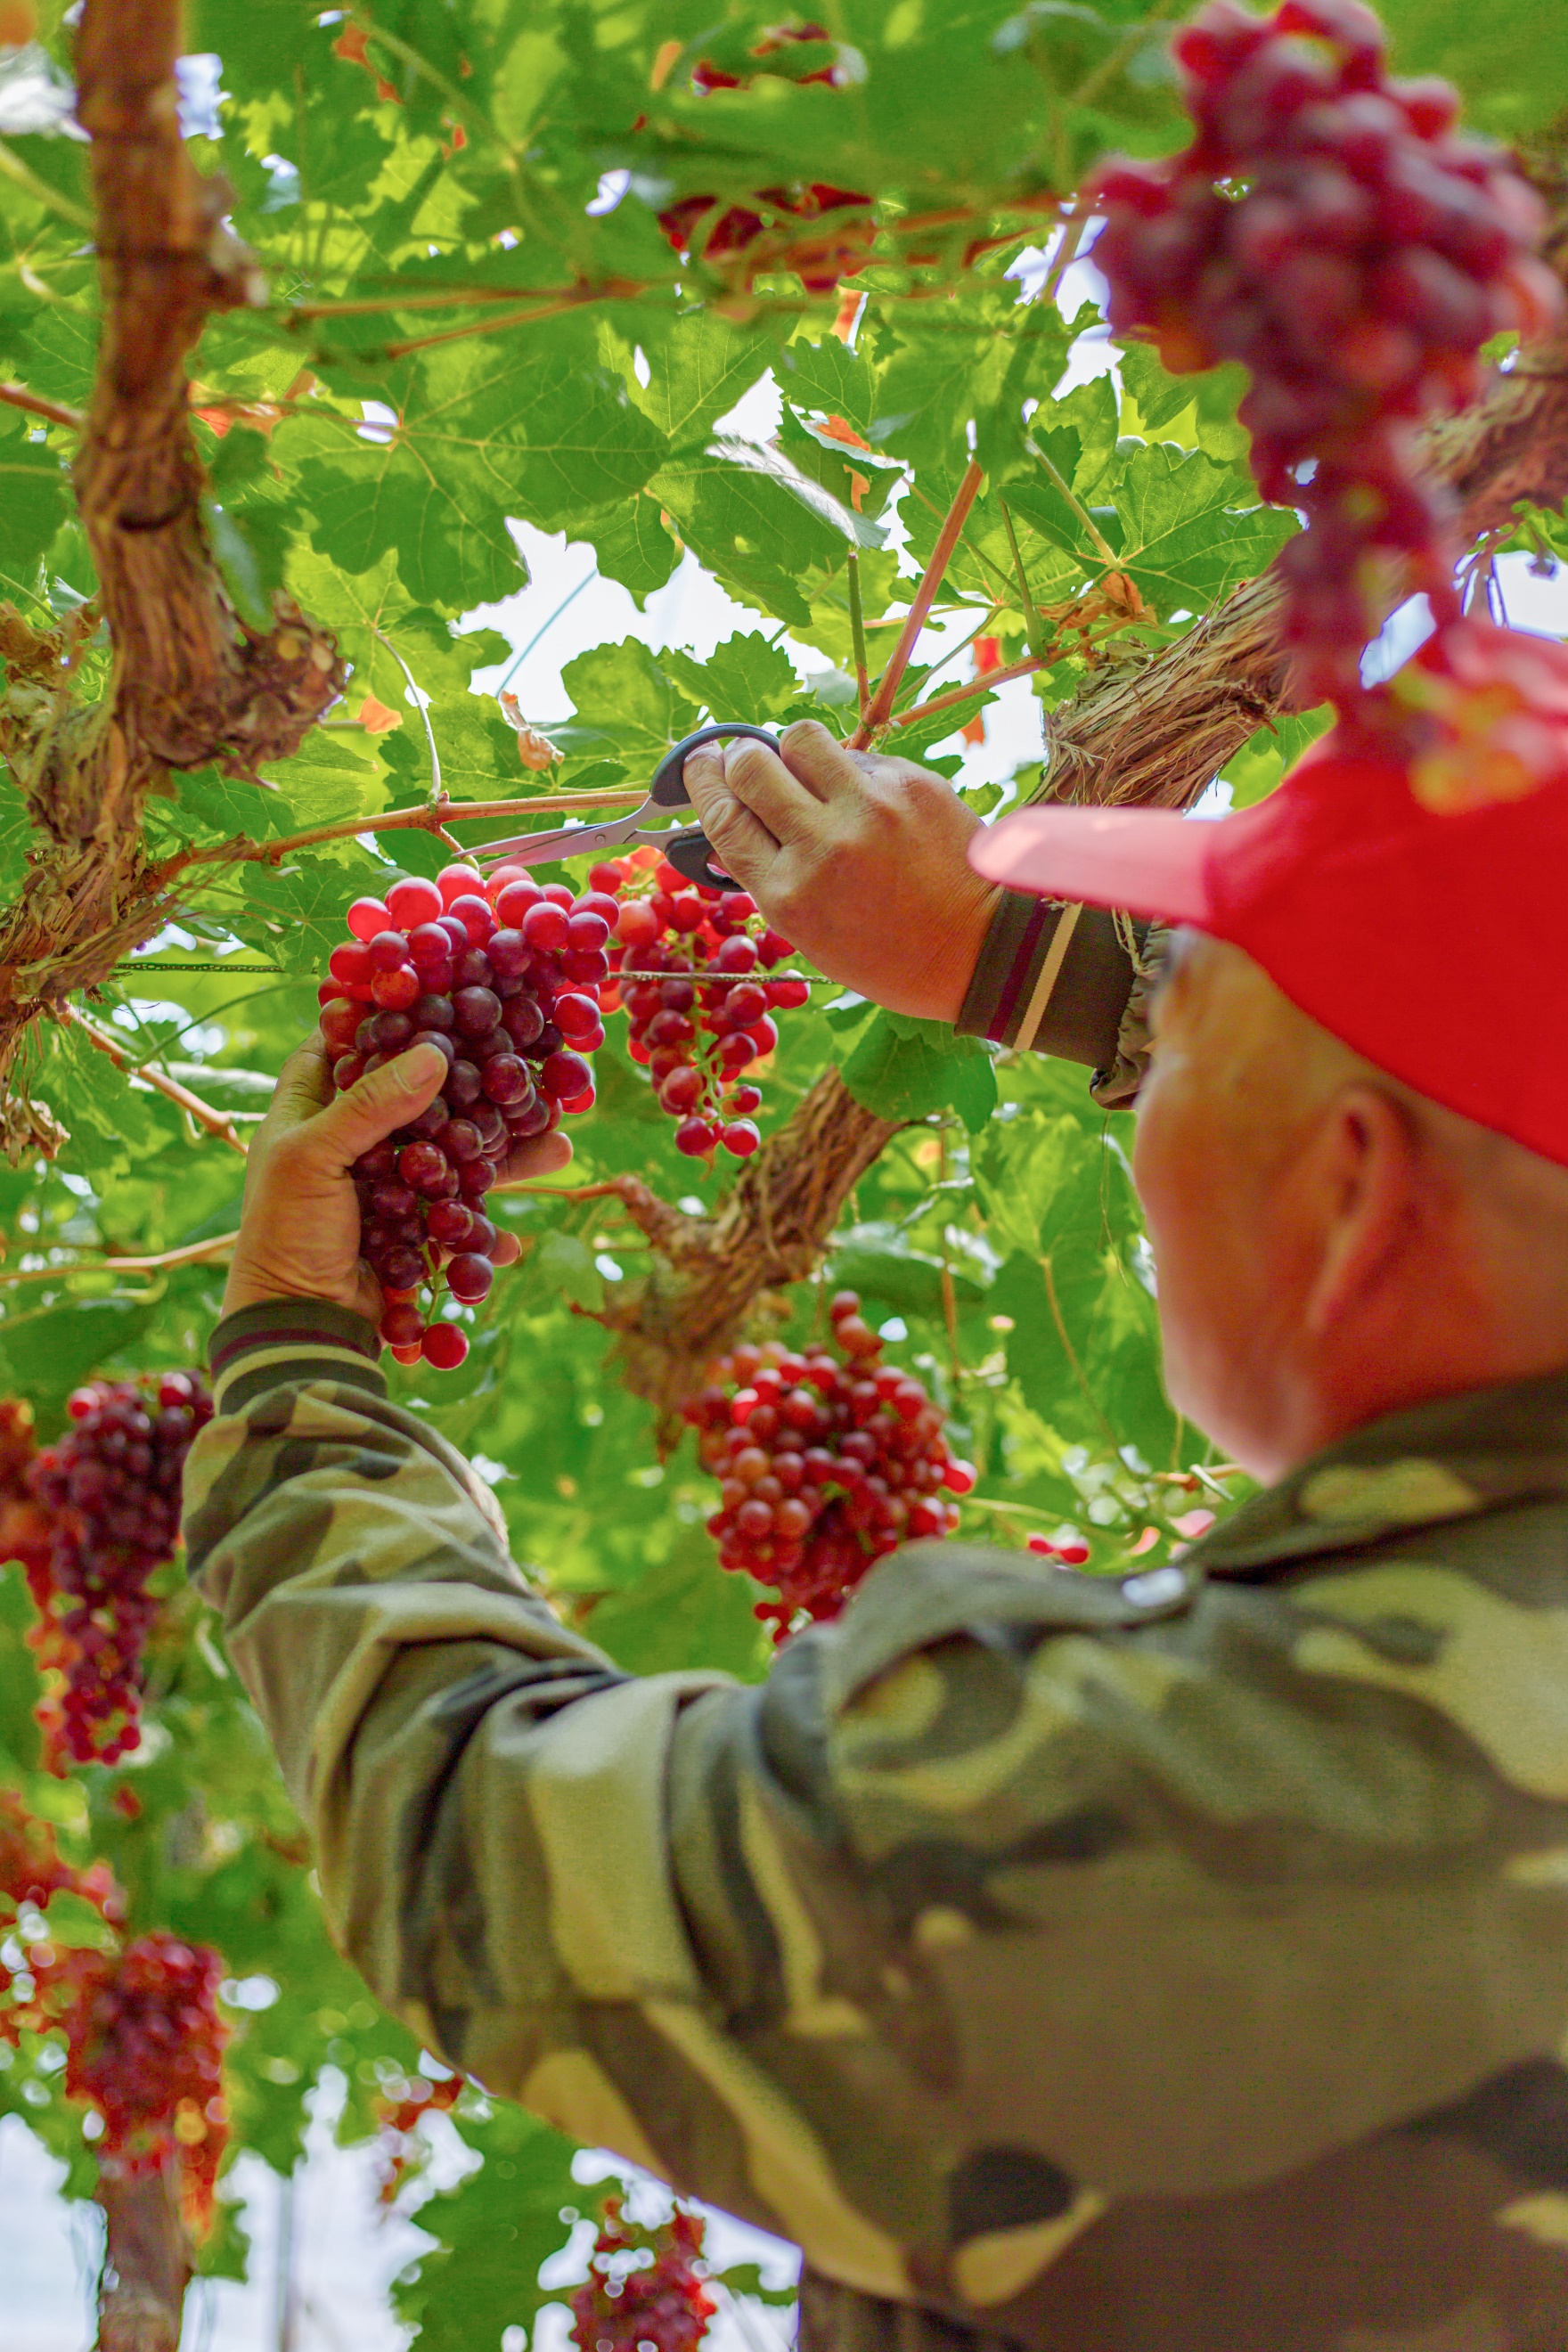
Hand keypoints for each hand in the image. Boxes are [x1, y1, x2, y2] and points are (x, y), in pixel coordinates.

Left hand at [222, 1036, 572, 1321]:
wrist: (297, 1324)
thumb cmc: (284, 1233)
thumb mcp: (313, 1159)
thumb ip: (371, 1106)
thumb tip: (436, 1055)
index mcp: (313, 1105)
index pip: (352, 1041)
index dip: (393, 1016)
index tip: (446, 994)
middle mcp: (354, 1136)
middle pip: (422, 1094)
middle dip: (476, 1082)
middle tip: (527, 1064)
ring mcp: (389, 1181)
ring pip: (456, 1152)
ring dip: (504, 1152)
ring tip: (558, 1142)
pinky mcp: (415, 1226)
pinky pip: (463, 1213)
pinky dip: (489, 1225)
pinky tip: (515, 1238)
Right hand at [681, 720, 998, 1021]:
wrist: (980, 950)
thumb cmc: (889, 956)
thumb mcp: (812, 936)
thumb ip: (767, 881)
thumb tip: (727, 833)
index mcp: (788, 894)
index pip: (723, 815)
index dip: (704, 782)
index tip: (702, 765)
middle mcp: (822, 845)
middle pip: (751, 765)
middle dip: (739, 757)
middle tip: (745, 761)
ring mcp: (869, 808)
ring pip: (801, 737)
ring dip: (793, 750)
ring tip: (807, 773)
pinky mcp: (910, 784)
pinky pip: (860, 757)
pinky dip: (853, 774)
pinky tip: (870, 804)